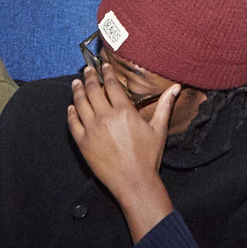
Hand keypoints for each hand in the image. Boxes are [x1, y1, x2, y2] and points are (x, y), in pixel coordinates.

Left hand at [66, 69, 177, 238]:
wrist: (134, 181)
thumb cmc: (148, 156)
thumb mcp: (159, 129)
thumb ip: (165, 106)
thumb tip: (175, 88)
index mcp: (124, 111)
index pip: (112, 85)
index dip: (107, 73)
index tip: (104, 66)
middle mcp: (106, 117)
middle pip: (94, 90)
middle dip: (90, 77)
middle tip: (87, 70)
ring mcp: (92, 129)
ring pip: (80, 103)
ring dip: (77, 91)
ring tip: (76, 83)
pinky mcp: (83, 143)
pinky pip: (73, 123)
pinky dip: (71, 113)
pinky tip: (71, 107)